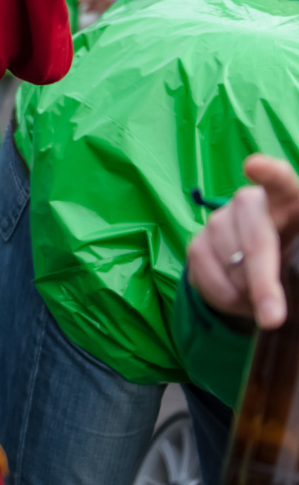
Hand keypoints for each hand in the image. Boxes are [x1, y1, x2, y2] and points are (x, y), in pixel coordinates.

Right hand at [187, 155, 298, 328]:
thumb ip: (298, 260)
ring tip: (261, 298)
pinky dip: (228, 300)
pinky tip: (241, 297)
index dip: (268, 173)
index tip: (254, 167)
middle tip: (273, 318)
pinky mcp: (195, 243)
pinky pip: (209, 280)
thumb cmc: (293, 256)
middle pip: (255, 241)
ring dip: (249, 294)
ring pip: (232, 267)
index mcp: (287, 200)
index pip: (279, 180)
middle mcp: (249, 202)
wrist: (257, 266)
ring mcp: (218, 221)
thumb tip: (294, 283)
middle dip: (263, 282)